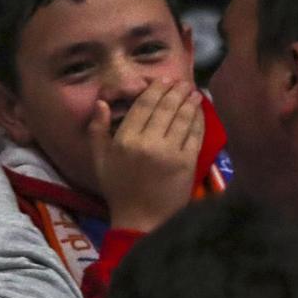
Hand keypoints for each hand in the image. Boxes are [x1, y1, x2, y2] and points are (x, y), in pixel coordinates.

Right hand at [89, 81, 203, 233]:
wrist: (141, 218)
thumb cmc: (118, 188)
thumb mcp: (98, 159)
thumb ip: (97, 129)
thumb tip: (101, 102)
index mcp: (125, 139)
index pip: (143, 105)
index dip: (155, 89)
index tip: (163, 80)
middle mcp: (148, 142)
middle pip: (165, 108)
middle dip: (175, 92)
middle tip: (182, 82)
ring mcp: (171, 152)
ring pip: (182, 119)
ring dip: (189, 102)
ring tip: (193, 92)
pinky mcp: (188, 162)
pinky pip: (195, 135)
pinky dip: (199, 120)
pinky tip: (200, 112)